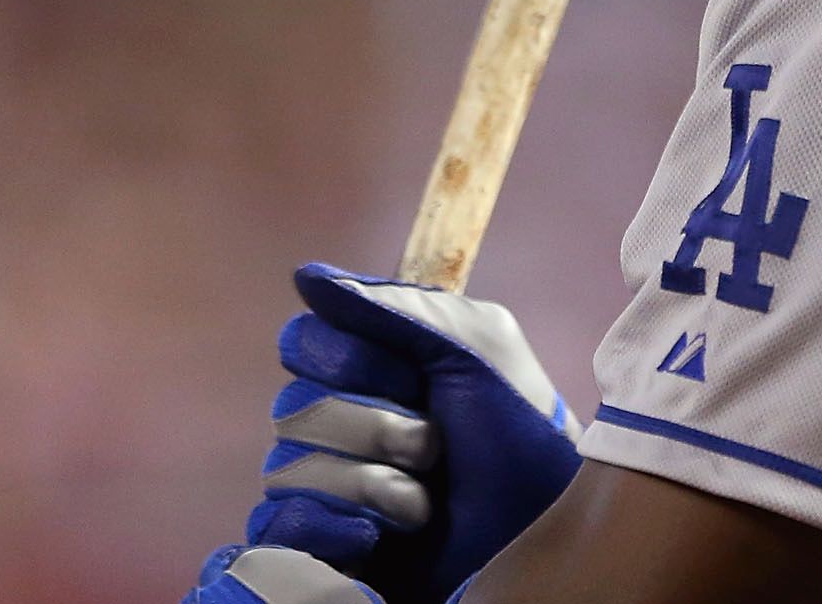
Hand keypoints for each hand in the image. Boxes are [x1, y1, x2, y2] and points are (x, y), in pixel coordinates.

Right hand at [187, 263, 581, 603]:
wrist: (541, 531)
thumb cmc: (518, 434)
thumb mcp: (477, 349)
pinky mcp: (321, 543)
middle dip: (375, 428)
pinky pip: (280, 528)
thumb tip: (305, 277)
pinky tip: (374, 537)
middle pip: (293, 407)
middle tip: (435, 446)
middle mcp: (337, 418)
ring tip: (425, 503)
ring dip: (373, 486)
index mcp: (370, 363)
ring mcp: (326, 483)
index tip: (416, 375)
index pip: (303, 340)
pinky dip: (331, 530)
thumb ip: (395, 308)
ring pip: (288, 469)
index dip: (354, 360)